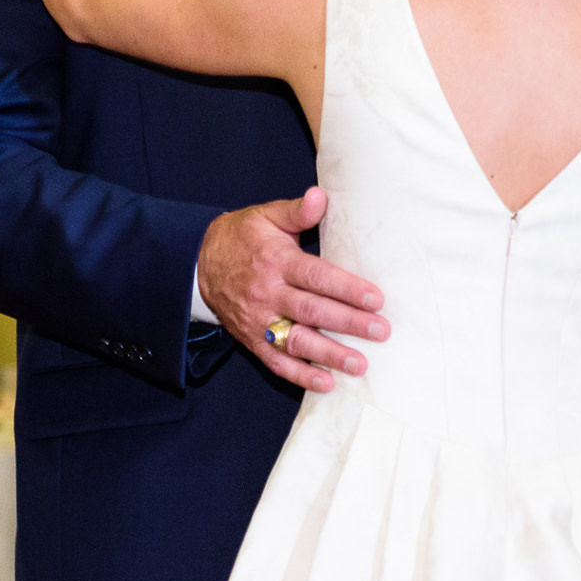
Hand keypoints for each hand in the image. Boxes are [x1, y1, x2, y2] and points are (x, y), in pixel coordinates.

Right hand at [196, 186, 387, 393]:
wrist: (199, 263)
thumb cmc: (243, 237)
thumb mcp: (267, 216)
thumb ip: (297, 210)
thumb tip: (321, 197)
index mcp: (276, 262)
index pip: (316, 277)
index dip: (346, 289)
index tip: (376, 299)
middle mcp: (268, 294)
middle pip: (312, 312)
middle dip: (349, 324)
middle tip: (381, 332)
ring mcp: (259, 321)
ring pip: (297, 341)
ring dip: (329, 355)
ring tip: (360, 364)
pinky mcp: (252, 340)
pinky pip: (277, 362)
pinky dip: (301, 375)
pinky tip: (326, 384)